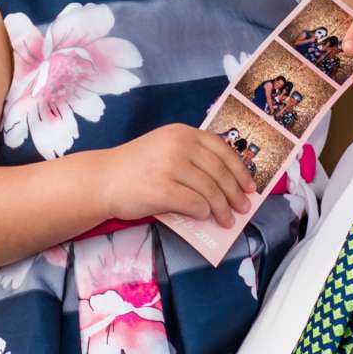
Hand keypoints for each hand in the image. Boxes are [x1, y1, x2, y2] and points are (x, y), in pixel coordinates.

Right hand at [86, 125, 261, 224]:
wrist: (102, 179)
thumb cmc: (136, 168)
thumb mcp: (165, 149)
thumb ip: (192, 157)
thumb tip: (227, 184)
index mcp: (183, 133)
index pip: (222, 150)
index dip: (240, 170)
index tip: (250, 186)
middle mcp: (178, 146)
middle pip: (220, 172)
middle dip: (235, 194)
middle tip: (243, 208)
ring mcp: (169, 167)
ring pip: (210, 191)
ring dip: (222, 209)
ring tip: (227, 220)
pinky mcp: (161, 190)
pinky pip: (194, 204)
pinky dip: (204, 213)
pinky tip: (205, 217)